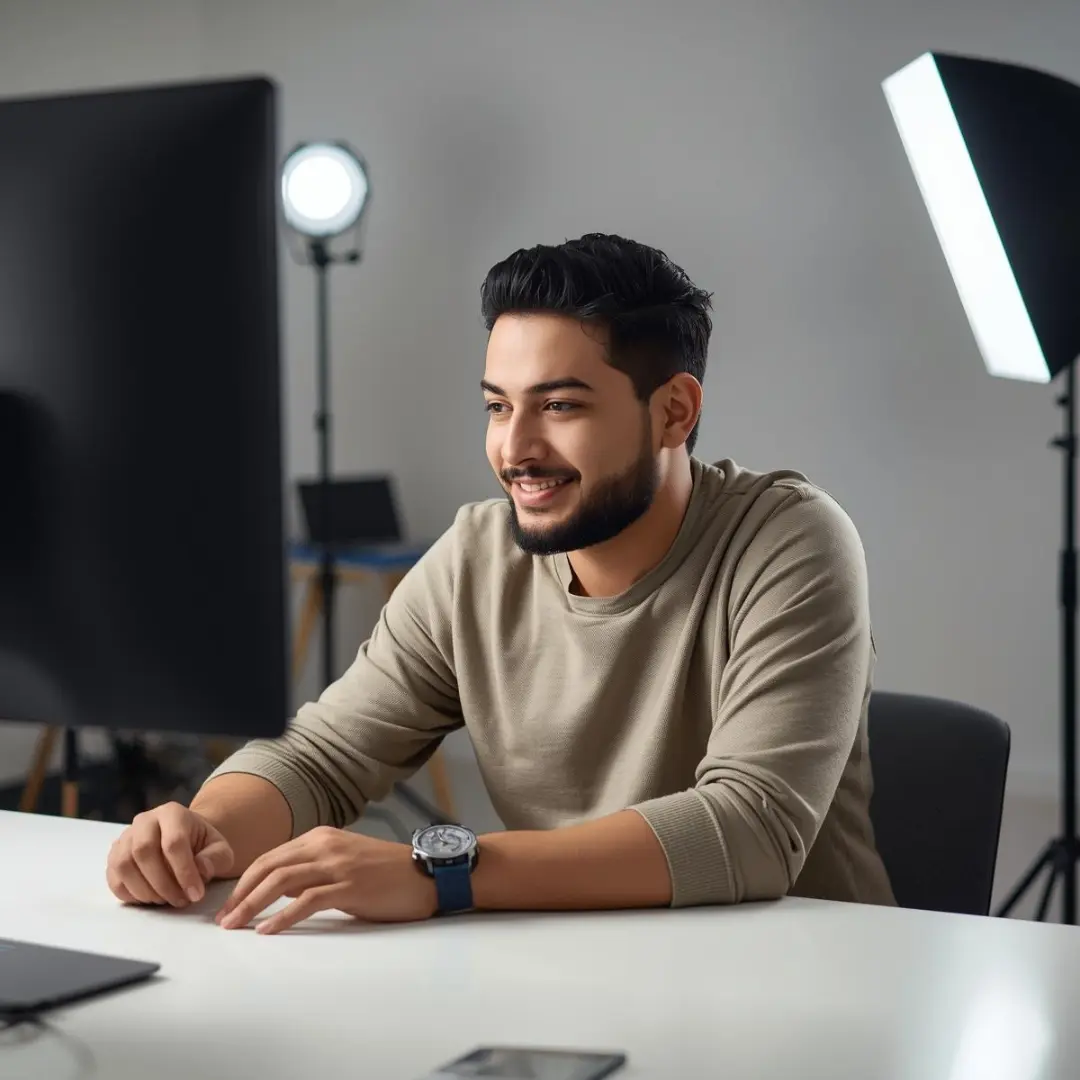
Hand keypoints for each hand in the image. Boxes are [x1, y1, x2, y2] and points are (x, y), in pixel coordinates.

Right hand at [106, 802, 234, 907]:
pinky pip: (113, 878)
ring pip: (124, 865)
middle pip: (144, 851)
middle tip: (180, 900)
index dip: (184, 872)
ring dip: (145, 890)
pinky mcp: (113, 856)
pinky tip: (149, 899)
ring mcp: (125, 837)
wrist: (184, 841)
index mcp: (173, 813)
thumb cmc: (202, 846)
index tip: (196, 895)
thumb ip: (215, 858)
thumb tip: (201, 868)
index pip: (173, 841)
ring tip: (165, 900)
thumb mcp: (220, 850)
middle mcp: (145, 820)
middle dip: (163, 884)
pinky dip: (130, 894)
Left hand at [215, 827, 436, 933]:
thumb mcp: (344, 861)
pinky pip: (306, 901)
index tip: (229, 905)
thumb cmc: (386, 873)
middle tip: (223, 920)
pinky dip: (282, 916)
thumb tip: (279, 889)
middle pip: (269, 867)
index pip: (271, 857)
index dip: (245, 881)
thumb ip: (314, 869)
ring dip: (252, 905)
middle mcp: (325, 845)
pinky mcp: (349, 886)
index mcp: (321, 837)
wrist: (426, 874)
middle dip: (240, 894)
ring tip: (235, 926)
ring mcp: (337, 864)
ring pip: (281, 881)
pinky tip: (268, 930)